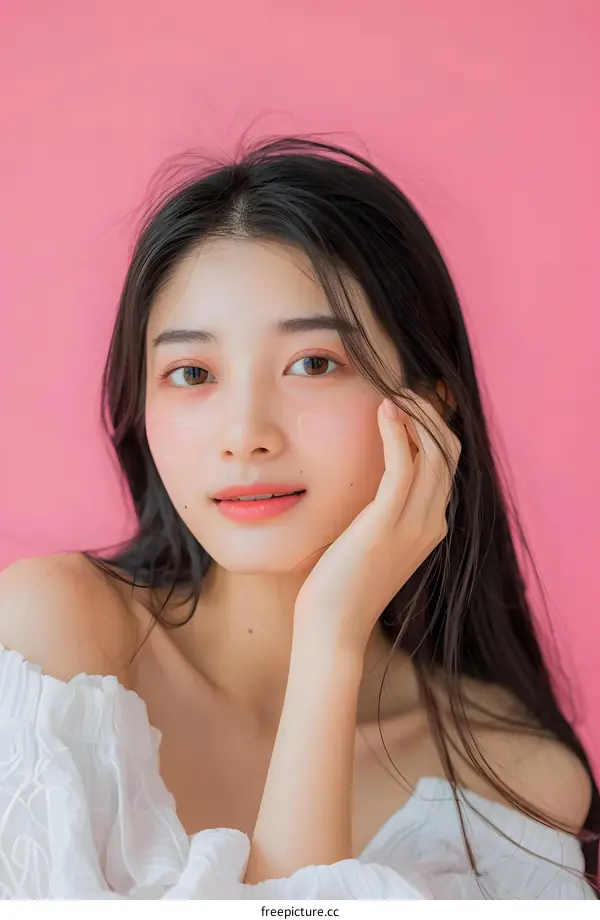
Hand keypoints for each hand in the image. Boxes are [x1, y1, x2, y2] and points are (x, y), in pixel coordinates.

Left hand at [293, 392, 461, 654]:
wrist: (333, 627)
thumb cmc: (341, 584)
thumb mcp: (370, 541)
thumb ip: (380, 510)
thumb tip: (369, 479)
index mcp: (431, 525)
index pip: (446, 463)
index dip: (435, 427)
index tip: (412, 401)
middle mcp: (432, 522)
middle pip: (448, 451)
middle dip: (432, 414)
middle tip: (407, 388)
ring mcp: (414, 524)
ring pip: (434, 453)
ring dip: (418, 416)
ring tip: (396, 391)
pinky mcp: (386, 523)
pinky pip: (403, 466)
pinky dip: (399, 433)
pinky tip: (385, 411)